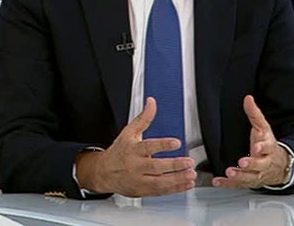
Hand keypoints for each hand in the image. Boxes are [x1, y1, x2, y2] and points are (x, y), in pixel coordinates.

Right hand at [76, 97, 195, 196]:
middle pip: (156, 167)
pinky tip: (186, 184)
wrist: (103, 173)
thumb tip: (152, 102)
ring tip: (190, 174)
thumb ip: (143, 118)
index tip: (176, 142)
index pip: (148, 146)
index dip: (163, 145)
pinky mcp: (142, 191)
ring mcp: (139, 180)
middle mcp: (135, 166)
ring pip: (159, 182)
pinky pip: (160, 192)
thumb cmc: (119, 152)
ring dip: (177, 179)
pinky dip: (175, 189)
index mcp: (133, 149)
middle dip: (174, 165)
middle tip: (189, 162)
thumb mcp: (129, 132)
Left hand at [212, 95, 289, 188]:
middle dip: (251, 164)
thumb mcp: (264, 128)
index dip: (262, 147)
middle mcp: (264, 163)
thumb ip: (254, 114)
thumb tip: (248, 99)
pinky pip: (238, 185)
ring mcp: (257, 174)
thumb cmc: (269, 145)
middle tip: (242, 163)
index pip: (267, 147)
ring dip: (239, 176)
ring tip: (230, 173)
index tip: (256, 147)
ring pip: (250, 177)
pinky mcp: (249, 182)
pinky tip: (218, 181)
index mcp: (269, 149)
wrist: (280, 166)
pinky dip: (227, 184)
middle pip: (259, 165)